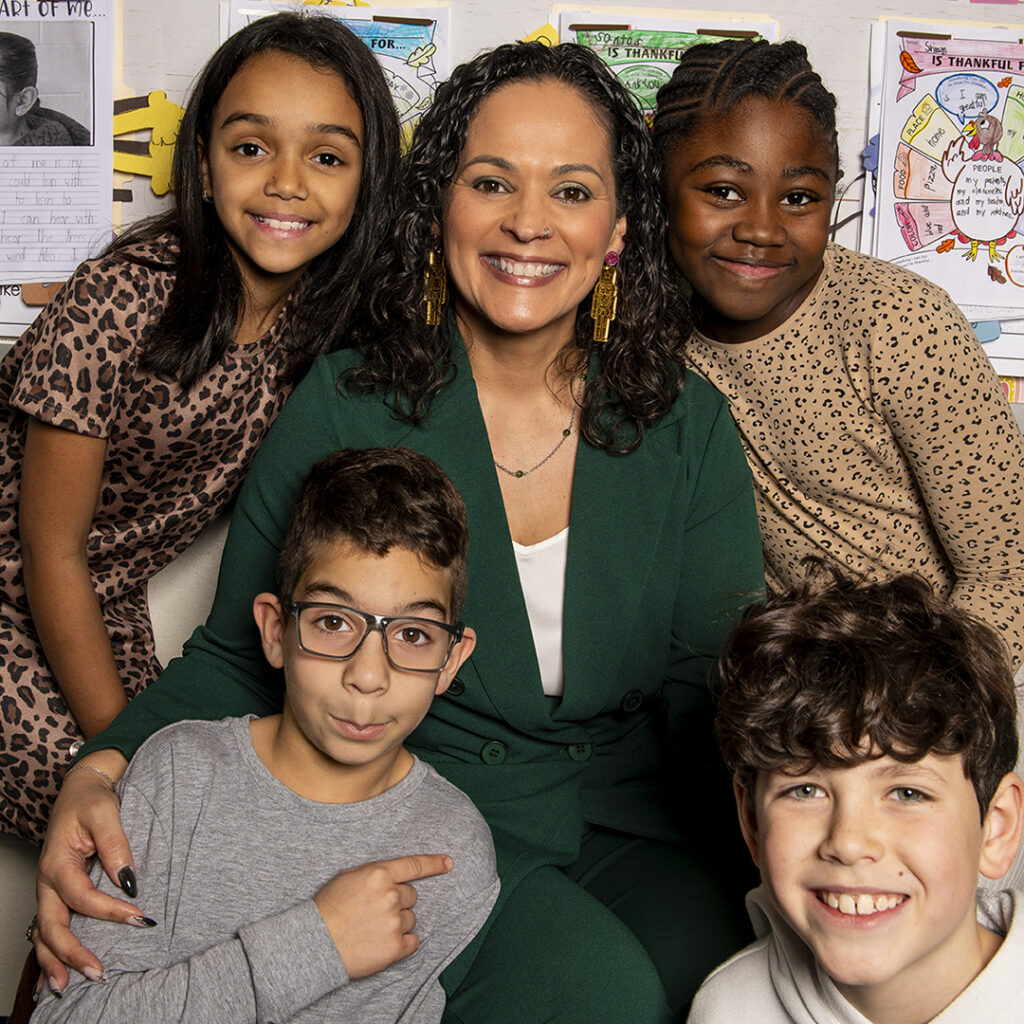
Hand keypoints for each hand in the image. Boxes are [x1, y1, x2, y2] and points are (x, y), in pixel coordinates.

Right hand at [34, 751, 139, 990]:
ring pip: (43, 933)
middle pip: (52, 926)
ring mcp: (48, 890)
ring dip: (55, 961)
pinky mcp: (56, 893)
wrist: (80, 790)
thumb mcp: (105, 813)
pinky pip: (46, 928)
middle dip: (72, 953)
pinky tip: (57, 974)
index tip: (138, 917)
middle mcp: (47, 881)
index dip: (109, 911)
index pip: (81, 896)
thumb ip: (115, 845)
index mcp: (57, 862)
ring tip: (68, 986)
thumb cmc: (91, 800)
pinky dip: (50, 953)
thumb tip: (127, 879)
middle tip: (98, 973)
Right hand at [314, 853, 452, 978]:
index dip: (434, 864)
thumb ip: (375, 874)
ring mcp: (394, 922)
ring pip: (411, 919)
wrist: (315, 943)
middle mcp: (390, 896)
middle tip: (375, 912)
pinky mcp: (395, 948)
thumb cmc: (328, 908)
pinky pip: (413, 942)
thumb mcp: (348, 877)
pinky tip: (382, 943)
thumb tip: (393, 876)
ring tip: (373, 929)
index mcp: (379, 874)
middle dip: (398, 902)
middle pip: (412, 896)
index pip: (414, 866)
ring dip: (398, 924)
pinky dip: (403, 943)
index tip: (449, 863)